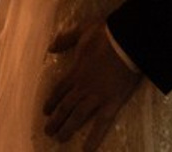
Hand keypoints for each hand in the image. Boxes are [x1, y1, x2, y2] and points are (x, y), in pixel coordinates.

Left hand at [43, 21, 140, 147]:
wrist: (126, 41)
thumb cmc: (105, 34)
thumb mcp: (82, 31)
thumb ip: (65, 40)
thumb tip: (50, 47)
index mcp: (75, 71)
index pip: (59, 90)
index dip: (51, 101)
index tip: (45, 111)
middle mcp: (82, 87)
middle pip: (65, 107)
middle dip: (55, 120)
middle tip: (48, 131)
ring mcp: (96, 97)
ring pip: (78, 117)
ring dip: (67, 129)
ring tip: (59, 139)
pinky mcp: (111, 103)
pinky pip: (101, 124)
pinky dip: (94, 138)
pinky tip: (86, 150)